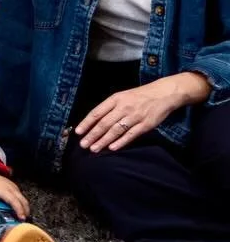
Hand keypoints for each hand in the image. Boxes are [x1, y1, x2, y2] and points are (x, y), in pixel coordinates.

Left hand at [0, 172, 28, 218]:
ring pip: (23, 199)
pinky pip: (21, 197)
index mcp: (0, 189)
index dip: (18, 209)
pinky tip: (19, 213)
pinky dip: (22, 205)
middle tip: (23, 222)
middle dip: (25, 211)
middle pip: (22, 200)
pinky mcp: (15, 188)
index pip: (12, 199)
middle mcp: (10, 187)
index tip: (21, 218)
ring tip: (21, 219)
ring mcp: (14, 187)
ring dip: (25, 209)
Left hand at [75, 75, 205, 152]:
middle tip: (83, 145)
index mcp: (115, 99)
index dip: (87, 123)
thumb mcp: (122, 96)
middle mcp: (123, 107)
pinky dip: (121, 142)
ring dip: (103, 141)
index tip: (78, 132)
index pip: (97, 112)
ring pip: (115, 130)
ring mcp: (135, 116)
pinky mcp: (146, 124)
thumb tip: (94, 121)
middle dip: (92, 135)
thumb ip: (109, 107)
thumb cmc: (139, 96)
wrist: (164, 93)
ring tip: (94, 148)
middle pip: (104, 123)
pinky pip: (131, 134)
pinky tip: (112, 148)